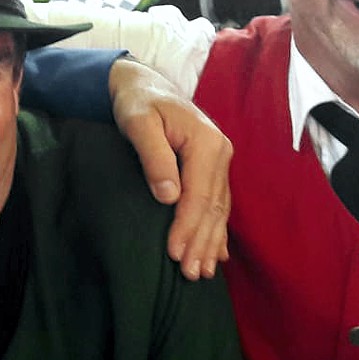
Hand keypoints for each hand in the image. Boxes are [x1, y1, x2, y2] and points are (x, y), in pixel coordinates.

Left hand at [108, 56, 231, 278]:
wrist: (144, 84)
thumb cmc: (137, 102)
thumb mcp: (138, 122)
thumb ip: (153, 156)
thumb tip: (168, 197)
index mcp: (206, 142)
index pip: (199, 194)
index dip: (188, 226)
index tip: (175, 253)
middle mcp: (221, 152)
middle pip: (213, 207)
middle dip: (201, 242)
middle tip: (190, 275)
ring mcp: (220, 161)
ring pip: (218, 209)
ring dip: (211, 242)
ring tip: (201, 272)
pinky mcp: (212, 167)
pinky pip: (218, 203)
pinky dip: (217, 229)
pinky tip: (217, 253)